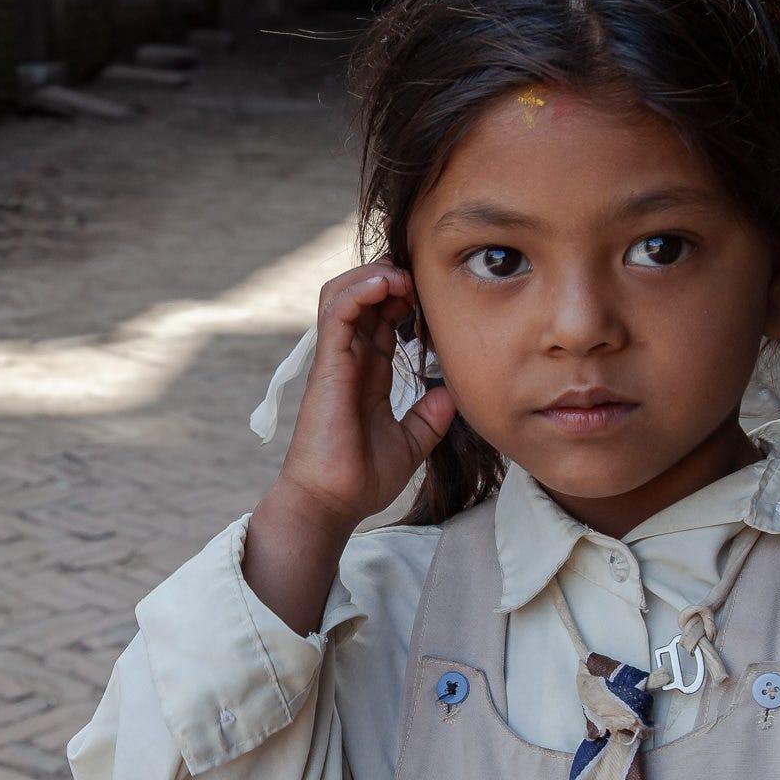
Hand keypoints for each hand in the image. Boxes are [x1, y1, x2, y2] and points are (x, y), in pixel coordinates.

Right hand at [273, 263, 457, 530]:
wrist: (333, 503)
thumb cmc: (361, 478)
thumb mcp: (411, 444)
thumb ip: (429, 416)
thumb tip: (451, 393)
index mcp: (367, 373)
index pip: (382, 318)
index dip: (406, 298)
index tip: (434, 298)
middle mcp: (350, 360)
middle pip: (362, 296)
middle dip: (391, 277)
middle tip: (421, 280)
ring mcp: (336, 360)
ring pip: (343, 293)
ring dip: (373, 276)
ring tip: (402, 278)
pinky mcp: (327, 365)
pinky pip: (338, 312)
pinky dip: (360, 291)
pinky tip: (386, 287)